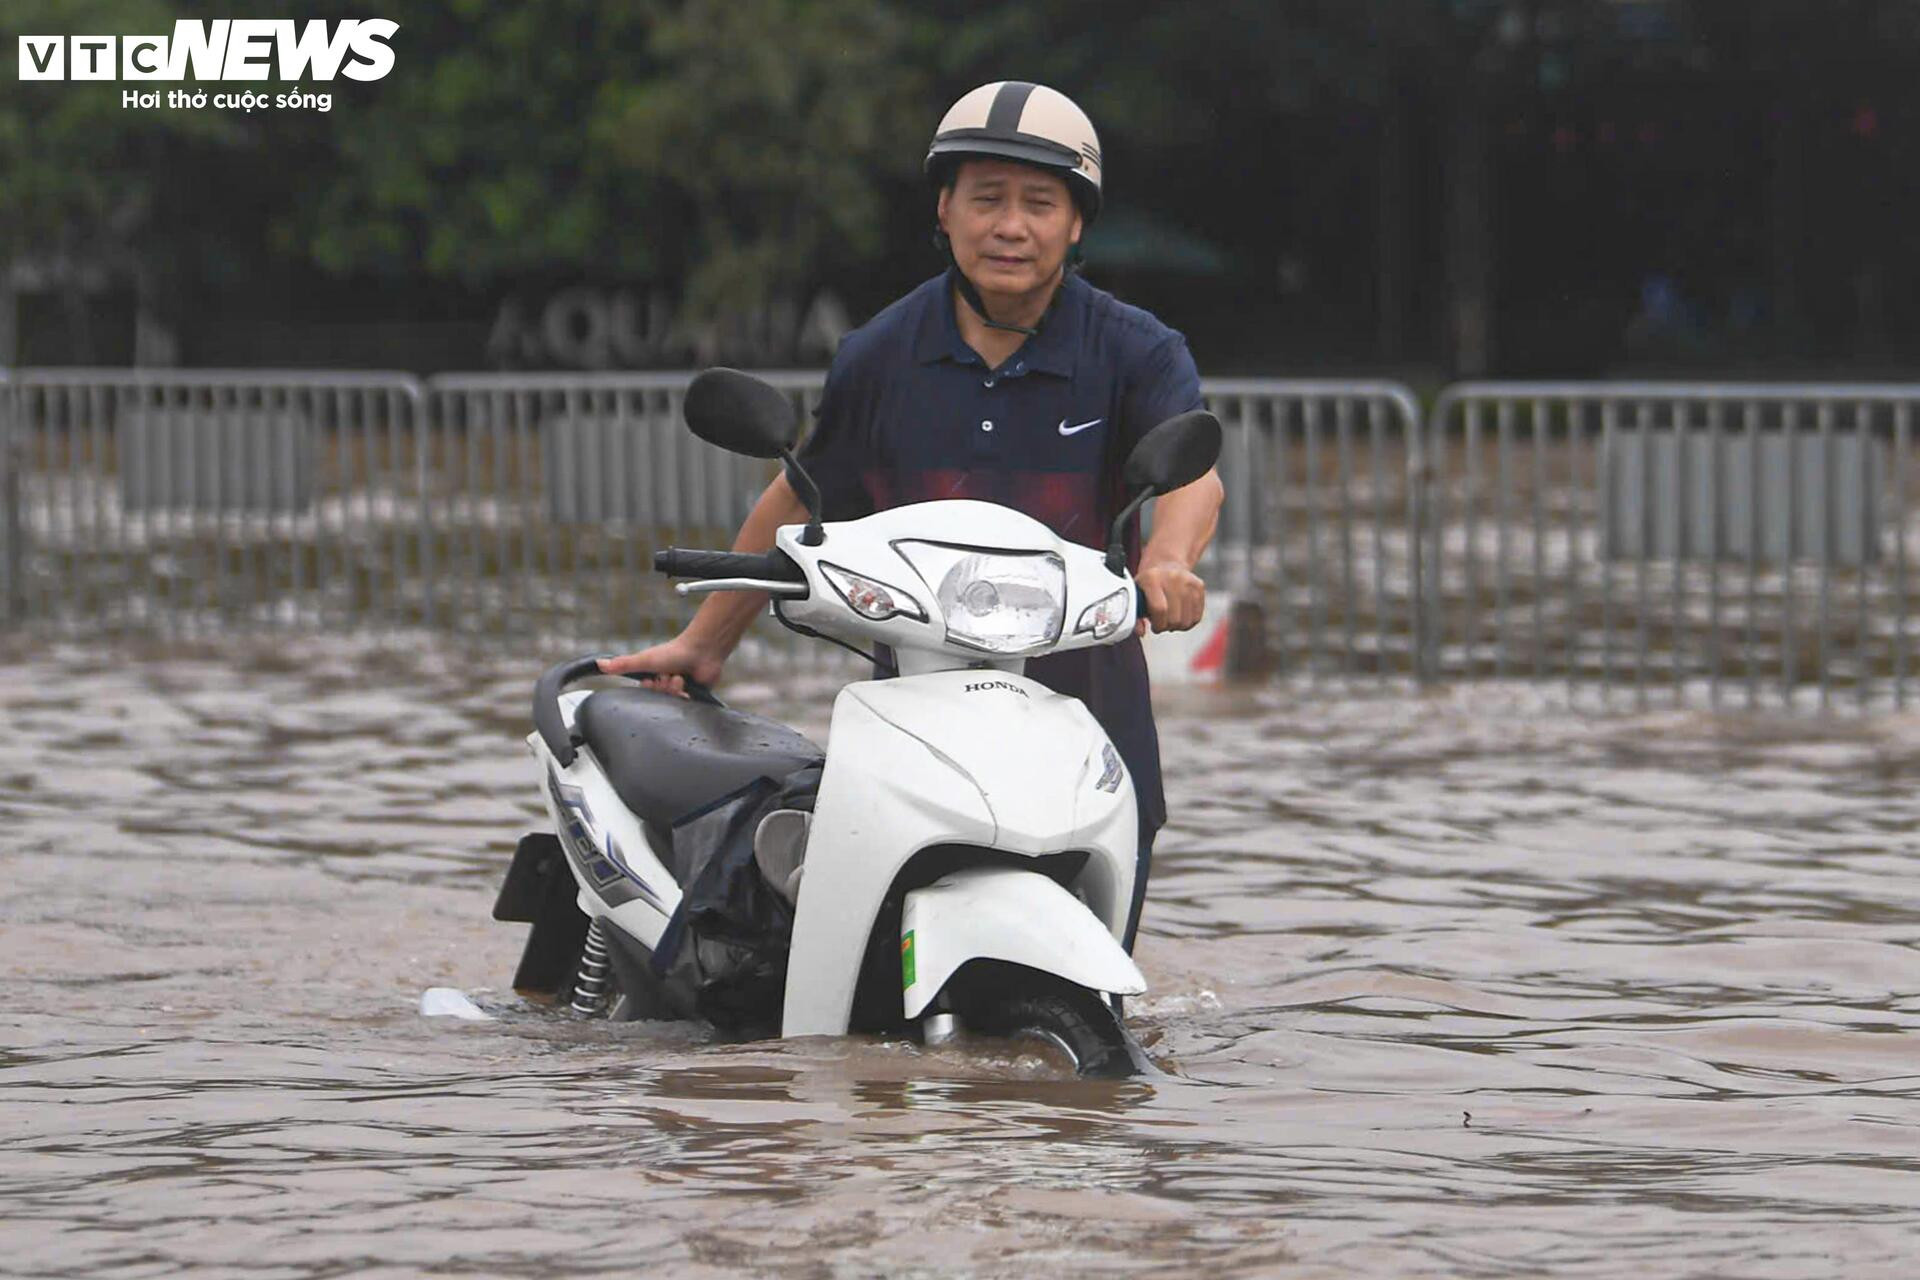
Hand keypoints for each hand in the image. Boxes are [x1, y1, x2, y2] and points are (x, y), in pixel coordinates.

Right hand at [598, 634, 724, 698]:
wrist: (702, 651)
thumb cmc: (674, 652)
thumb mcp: (644, 660)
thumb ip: (622, 664)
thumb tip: (599, 664)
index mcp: (654, 677)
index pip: (646, 694)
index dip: (650, 689)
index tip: (653, 680)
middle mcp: (666, 684)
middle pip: (659, 699)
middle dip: (664, 689)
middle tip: (669, 676)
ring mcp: (681, 690)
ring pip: (673, 703)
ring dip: (675, 689)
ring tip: (680, 677)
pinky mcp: (694, 696)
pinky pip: (687, 706)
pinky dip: (687, 695)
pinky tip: (689, 685)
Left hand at [1134, 558, 1205, 635]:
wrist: (1166, 563)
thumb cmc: (1148, 584)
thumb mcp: (1136, 595)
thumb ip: (1135, 615)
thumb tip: (1140, 632)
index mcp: (1152, 578)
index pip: (1160, 609)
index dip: (1157, 624)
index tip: (1154, 626)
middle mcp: (1172, 577)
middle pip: (1174, 618)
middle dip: (1166, 626)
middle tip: (1161, 623)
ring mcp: (1188, 581)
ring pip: (1186, 620)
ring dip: (1177, 626)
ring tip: (1170, 618)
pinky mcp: (1199, 586)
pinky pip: (1197, 617)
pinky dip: (1188, 622)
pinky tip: (1179, 615)